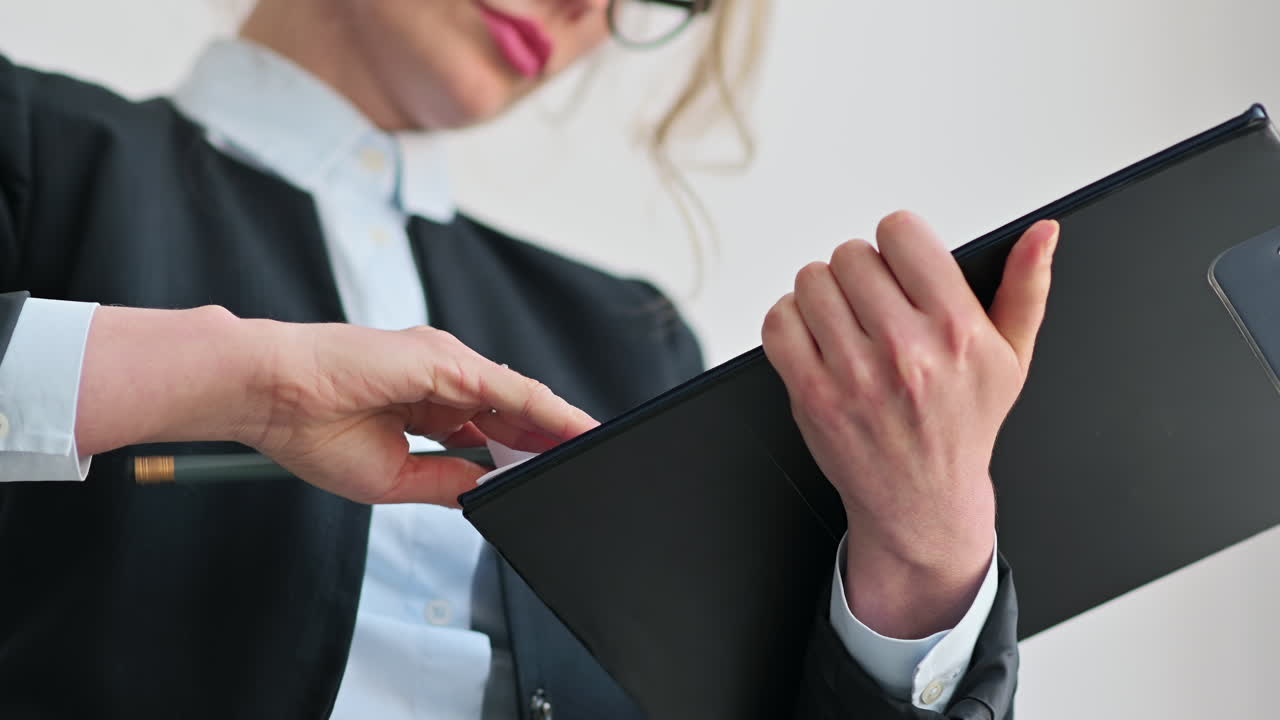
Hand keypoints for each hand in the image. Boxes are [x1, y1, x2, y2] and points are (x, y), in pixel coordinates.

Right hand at [77, 307, 596, 505]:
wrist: (268, 392)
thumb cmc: (310, 430)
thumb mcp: (390, 475)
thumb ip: (443, 479)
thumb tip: (485, 488)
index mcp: (422, 404)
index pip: (487, 428)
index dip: (522, 449)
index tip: (549, 470)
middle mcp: (440, 378)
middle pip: (512, 411)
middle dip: (549, 439)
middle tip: (587, 462)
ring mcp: (446, 365)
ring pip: (519, 398)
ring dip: (558, 427)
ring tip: (594, 450)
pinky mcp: (447, 361)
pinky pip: (511, 390)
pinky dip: (546, 411)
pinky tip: (573, 431)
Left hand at [762, 211, 1057, 637]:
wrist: (923, 501)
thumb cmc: (963, 424)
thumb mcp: (1011, 359)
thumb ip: (1027, 288)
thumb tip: (1042, 233)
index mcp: (957, 329)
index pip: (900, 232)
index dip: (896, 244)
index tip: (900, 268)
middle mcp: (905, 350)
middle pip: (851, 255)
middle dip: (860, 273)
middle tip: (873, 303)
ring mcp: (854, 374)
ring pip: (811, 282)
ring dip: (823, 294)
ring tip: (845, 322)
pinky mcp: (812, 395)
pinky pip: (779, 322)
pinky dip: (790, 321)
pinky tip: (816, 338)